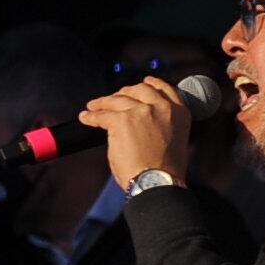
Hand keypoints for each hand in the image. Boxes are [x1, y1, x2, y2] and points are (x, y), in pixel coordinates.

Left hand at [78, 77, 193, 192]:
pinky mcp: (121, 120)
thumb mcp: (174, 139)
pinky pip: (101, 115)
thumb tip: (144, 123)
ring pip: (117, 100)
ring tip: (93, 106)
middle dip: (124, 92)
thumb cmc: (164, 170)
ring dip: (103, 102)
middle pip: (138, 90)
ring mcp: (141, 111)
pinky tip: (86, 117)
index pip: (165, 89)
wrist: (156, 181)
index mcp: (179, 112)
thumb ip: (163, 124)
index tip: (144, 83)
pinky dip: (91, 116)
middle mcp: (161, 107)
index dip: (152, 84)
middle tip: (114, 98)